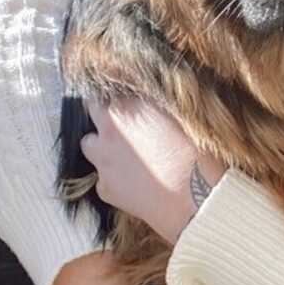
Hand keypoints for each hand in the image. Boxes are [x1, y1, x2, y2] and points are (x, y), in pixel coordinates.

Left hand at [81, 98, 226, 243]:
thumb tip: (147, 97)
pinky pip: (101, 176)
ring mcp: (103, 161)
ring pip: (89, 144)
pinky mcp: (105, 188)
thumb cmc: (194, 154)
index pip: (105, 87)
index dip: (117, 91)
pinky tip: (133, 177)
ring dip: (101, 143)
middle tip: (125, 119)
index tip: (125, 95)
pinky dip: (112, 174)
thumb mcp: (179, 114)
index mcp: (126, 107)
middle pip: (91, 110)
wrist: (193, 197)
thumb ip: (154, 102)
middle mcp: (108, 131)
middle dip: (105, 112)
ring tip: (125, 149)